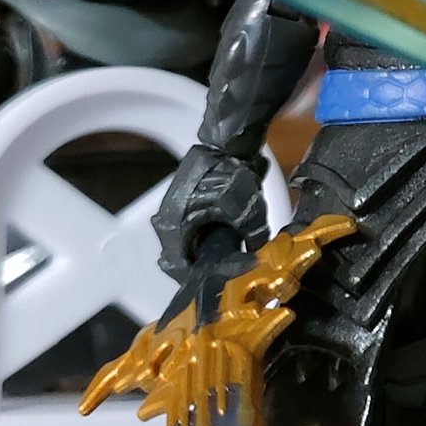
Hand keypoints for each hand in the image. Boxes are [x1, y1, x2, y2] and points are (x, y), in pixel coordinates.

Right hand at [154, 144, 269, 286]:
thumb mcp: (247, 211)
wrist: (226, 142)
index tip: (219, 284)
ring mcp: (173, 213)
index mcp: (173, 228)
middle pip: (182, 257)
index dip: (200, 279)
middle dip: (205, 267)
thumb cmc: (229, 174)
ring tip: (229, 259)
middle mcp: (167, 223)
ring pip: (187, 243)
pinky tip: (226, 240)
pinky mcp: (183, 205)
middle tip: (226, 274)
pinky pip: (192, 230)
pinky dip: (206, 237)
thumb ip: (253, 237)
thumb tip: (258, 252)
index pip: (179, 268)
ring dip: (205, 251)